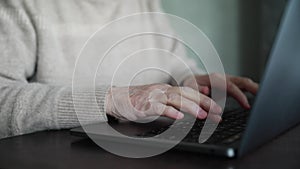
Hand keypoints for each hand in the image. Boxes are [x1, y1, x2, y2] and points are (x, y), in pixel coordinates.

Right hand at [105, 84, 222, 121]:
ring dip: (191, 107)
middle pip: (187, 94)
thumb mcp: (157, 99)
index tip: (217, 108)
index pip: (190, 92)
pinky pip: (159, 107)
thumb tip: (186, 111)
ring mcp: (154, 96)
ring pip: (176, 99)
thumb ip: (171, 103)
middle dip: (204, 102)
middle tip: (218, 112)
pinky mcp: (144, 105)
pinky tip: (178, 117)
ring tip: (203, 115)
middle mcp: (163, 90)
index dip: (205, 99)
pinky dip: (169, 112)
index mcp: (167, 89)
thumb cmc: (137, 100)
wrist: (116, 97)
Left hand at [182, 73, 258, 108]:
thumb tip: (207, 90)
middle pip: (243, 81)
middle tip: (265, 97)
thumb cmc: (190, 85)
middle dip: (255, 89)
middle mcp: (224, 78)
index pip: (231, 86)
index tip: (247, 105)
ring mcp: (229, 81)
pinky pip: (244, 86)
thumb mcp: (190, 88)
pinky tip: (260, 97)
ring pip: (245, 83)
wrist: (190, 80)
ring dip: (256, 89)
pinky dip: (252, 91)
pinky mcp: (231, 85)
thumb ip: (198, 90)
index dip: (240, 96)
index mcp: (216, 79)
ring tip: (266, 98)